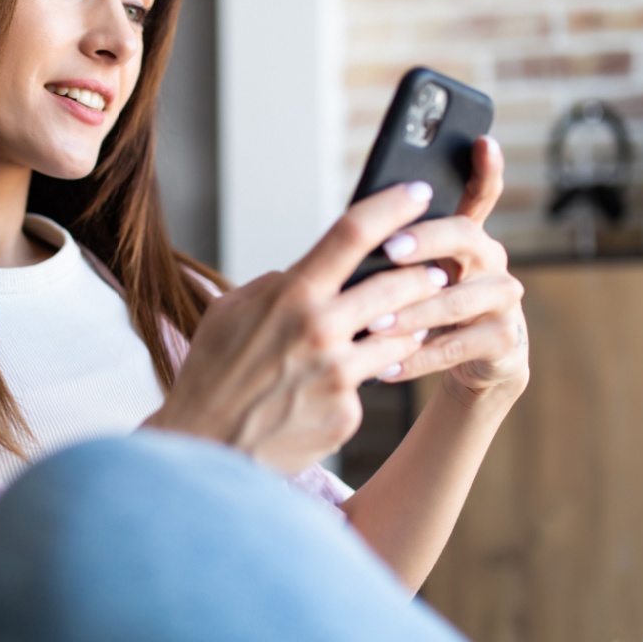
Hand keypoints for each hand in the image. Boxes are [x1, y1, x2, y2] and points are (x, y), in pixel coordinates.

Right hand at [145, 181, 450, 474]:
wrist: (205, 448)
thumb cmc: (211, 375)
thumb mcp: (228, 314)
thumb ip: (273, 287)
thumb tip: (302, 272)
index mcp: (290, 295)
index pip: (352, 233)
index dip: (392, 206)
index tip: (419, 192)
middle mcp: (319, 329)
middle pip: (396, 285)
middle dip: (424, 274)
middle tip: (437, 272)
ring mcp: (336, 374)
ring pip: (399, 337)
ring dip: (410, 328)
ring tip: (409, 326)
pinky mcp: (346, 414)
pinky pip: (369, 385)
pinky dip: (363, 380)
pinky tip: (346, 385)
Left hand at [367, 136, 528, 399]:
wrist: (468, 363)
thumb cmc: (425, 306)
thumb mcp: (411, 274)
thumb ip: (393, 250)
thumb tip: (348, 231)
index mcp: (465, 235)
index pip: (480, 193)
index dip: (485, 168)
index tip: (481, 140)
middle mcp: (490, 258)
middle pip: (464, 237)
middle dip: (426, 240)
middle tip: (389, 249)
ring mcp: (502, 298)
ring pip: (459, 298)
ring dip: (414, 311)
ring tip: (375, 323)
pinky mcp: (503, 338)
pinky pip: (457, 346)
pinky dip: (417, 358)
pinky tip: (385, 367)